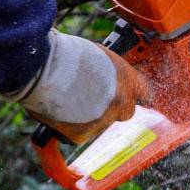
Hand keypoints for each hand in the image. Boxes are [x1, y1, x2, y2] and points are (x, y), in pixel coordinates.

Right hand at [4, 30, 151, 144]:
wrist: (43, 67)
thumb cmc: (67, 54)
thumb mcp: (100, 55)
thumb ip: (110, 71)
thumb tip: (109, 77)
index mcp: (128, 78)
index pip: (145, 92)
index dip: (138, 94)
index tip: (132, 95)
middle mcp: (120, 102)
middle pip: (126, 112)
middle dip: (113, 107)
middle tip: (94, 97)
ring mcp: (103, 120)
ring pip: (101, 124)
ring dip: (90, 116)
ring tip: (70, 99)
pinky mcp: (82, 135)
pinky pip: (80, 135)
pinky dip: (71, 128)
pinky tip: (61, 113)